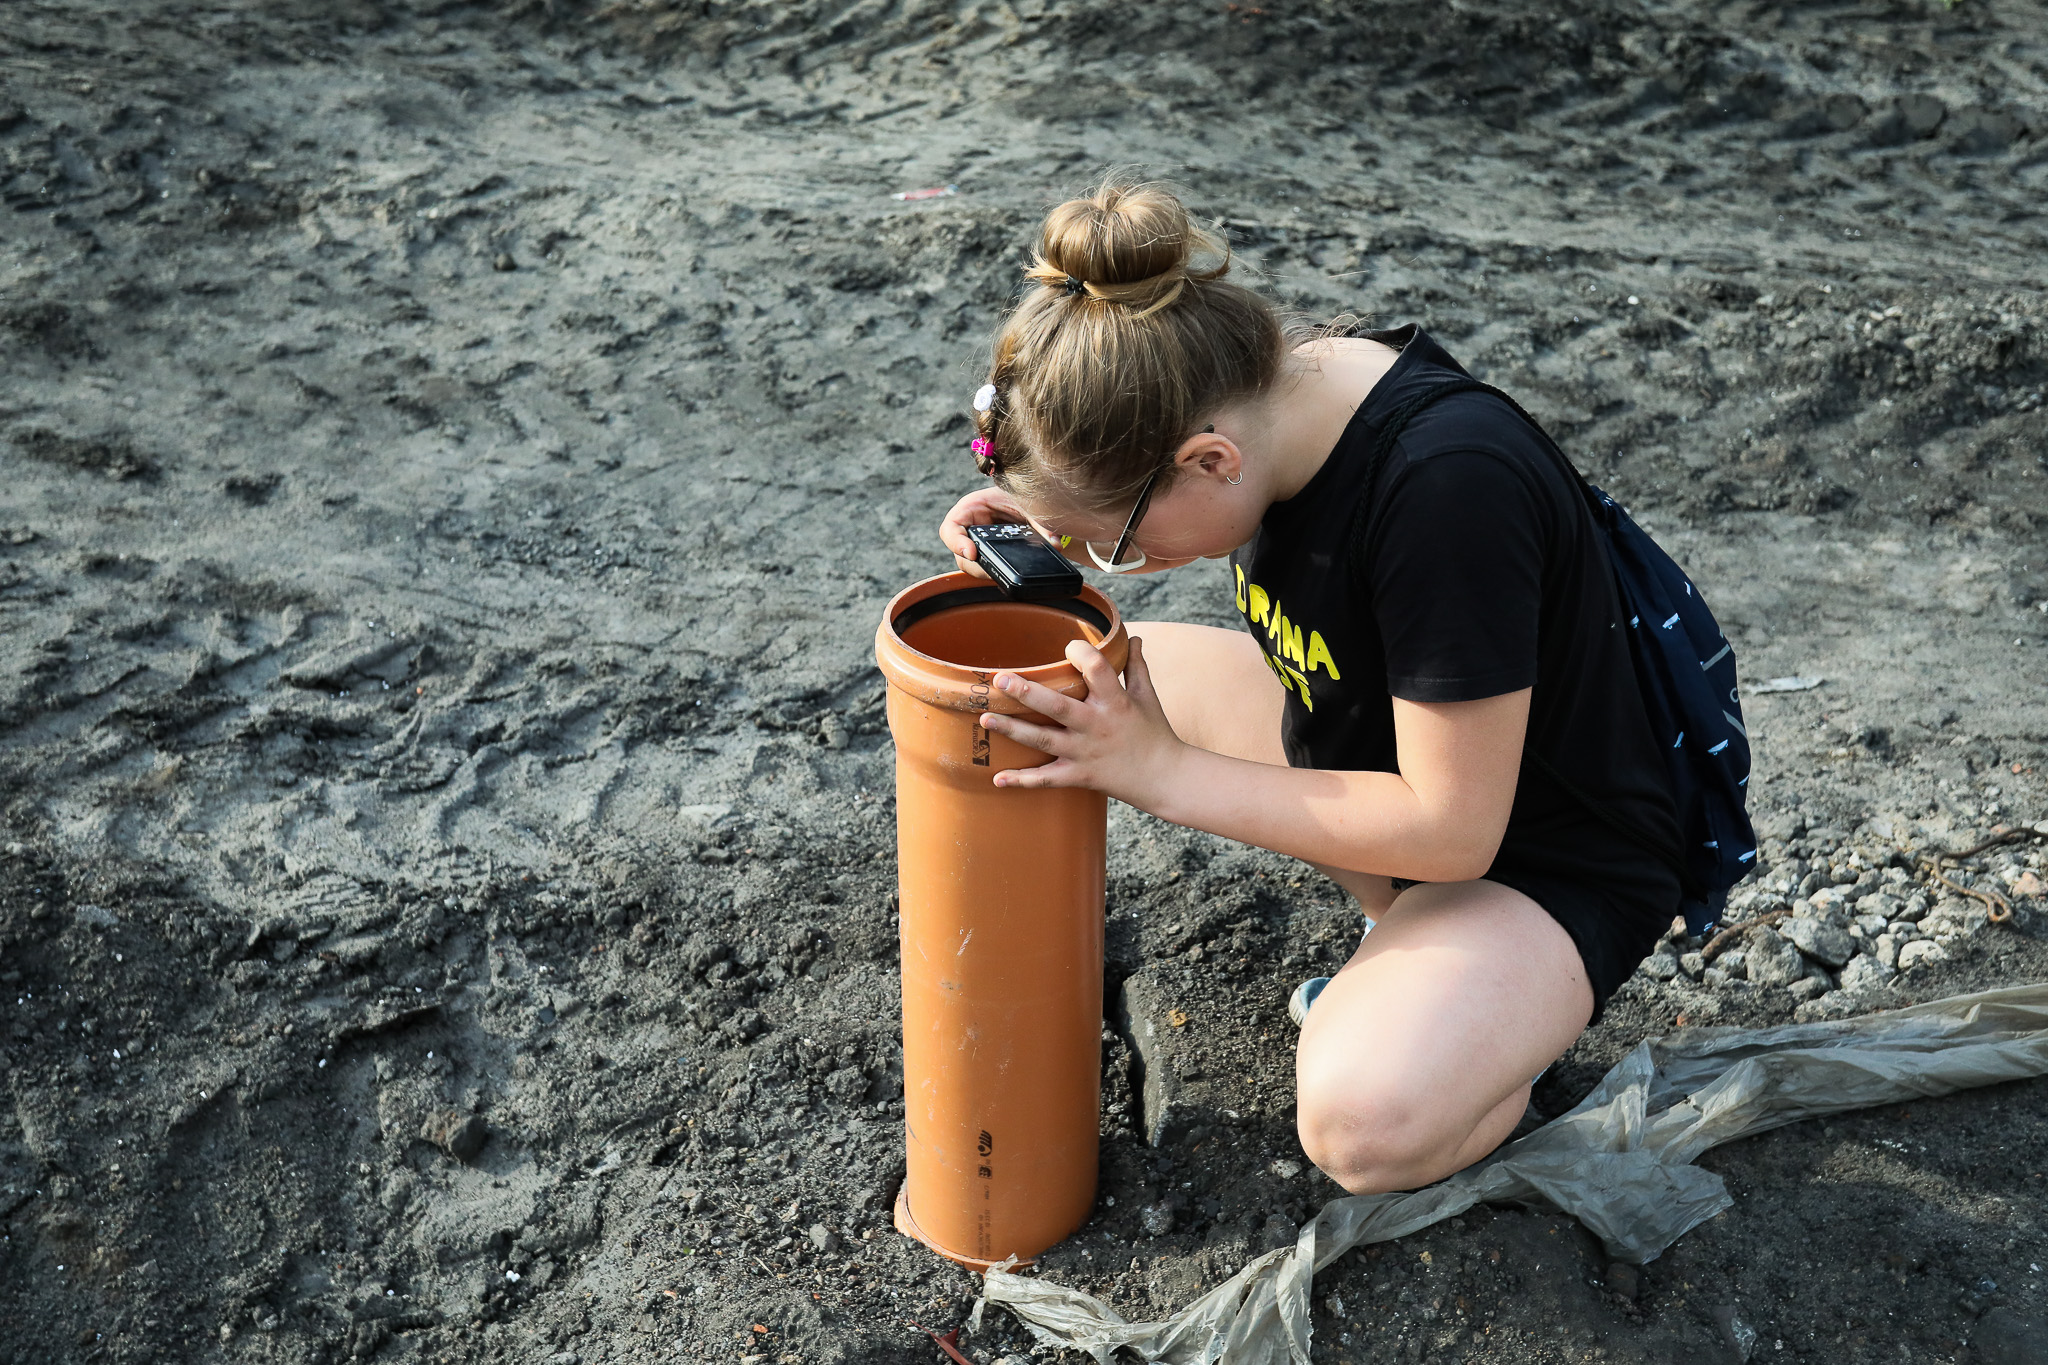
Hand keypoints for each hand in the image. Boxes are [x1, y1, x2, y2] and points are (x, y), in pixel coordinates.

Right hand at [939, 485, 1040, 579]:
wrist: (1028, 500)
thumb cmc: (1020, 494)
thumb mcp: (1027, 503)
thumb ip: (1040, 522)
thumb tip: (1055, 544)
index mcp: (971, 508)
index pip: (950, 528)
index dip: (956, 543)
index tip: (972, 553)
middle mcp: (969, 529)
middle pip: (961, 556)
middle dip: (979, 565)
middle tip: (998, 570)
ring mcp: (977, 545)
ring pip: (974, 567)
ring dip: (990, 571)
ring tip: (1010, 572)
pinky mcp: (988, 556)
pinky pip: (987, 569)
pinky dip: (999, 572)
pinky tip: (1013, 572)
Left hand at [980, 637, 1188, 806]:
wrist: (1164, 778)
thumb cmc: (1155, 733)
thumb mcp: (1147, 696)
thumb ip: (1135, 666)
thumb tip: (1131, 638)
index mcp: (1115, 702)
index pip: (1097, 669)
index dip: (1081, 653)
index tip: (1069, 647)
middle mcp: (1096, 726)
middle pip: (1057, 707)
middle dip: (1026, 693)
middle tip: (1000, 679)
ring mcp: (1085, 753)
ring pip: (1043, 741)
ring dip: (1012, 730)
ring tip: (985, 717)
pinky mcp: (1079, 775)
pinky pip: (1047, 779)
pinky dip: (1022, 780)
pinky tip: (998, 778)